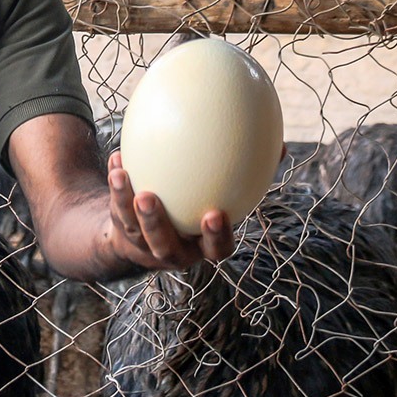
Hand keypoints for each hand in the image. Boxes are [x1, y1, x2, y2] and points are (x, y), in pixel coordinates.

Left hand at [105, 150, 234, 269]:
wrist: (157, 233)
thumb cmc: (202, 205)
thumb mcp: (223, 196)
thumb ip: (244, 177)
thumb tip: (279, 146)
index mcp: (203, 245)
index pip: (217, 248)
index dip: (216, 236)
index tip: (214, 214)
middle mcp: (175, 250)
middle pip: (164, 245)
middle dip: (155, 224)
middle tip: (147, 197)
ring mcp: (147, 245)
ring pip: (134, 229)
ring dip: (124, 202)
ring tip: (119, 175)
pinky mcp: (125, 233)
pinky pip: (117, 210)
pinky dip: (117, 186)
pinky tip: (117, 159)